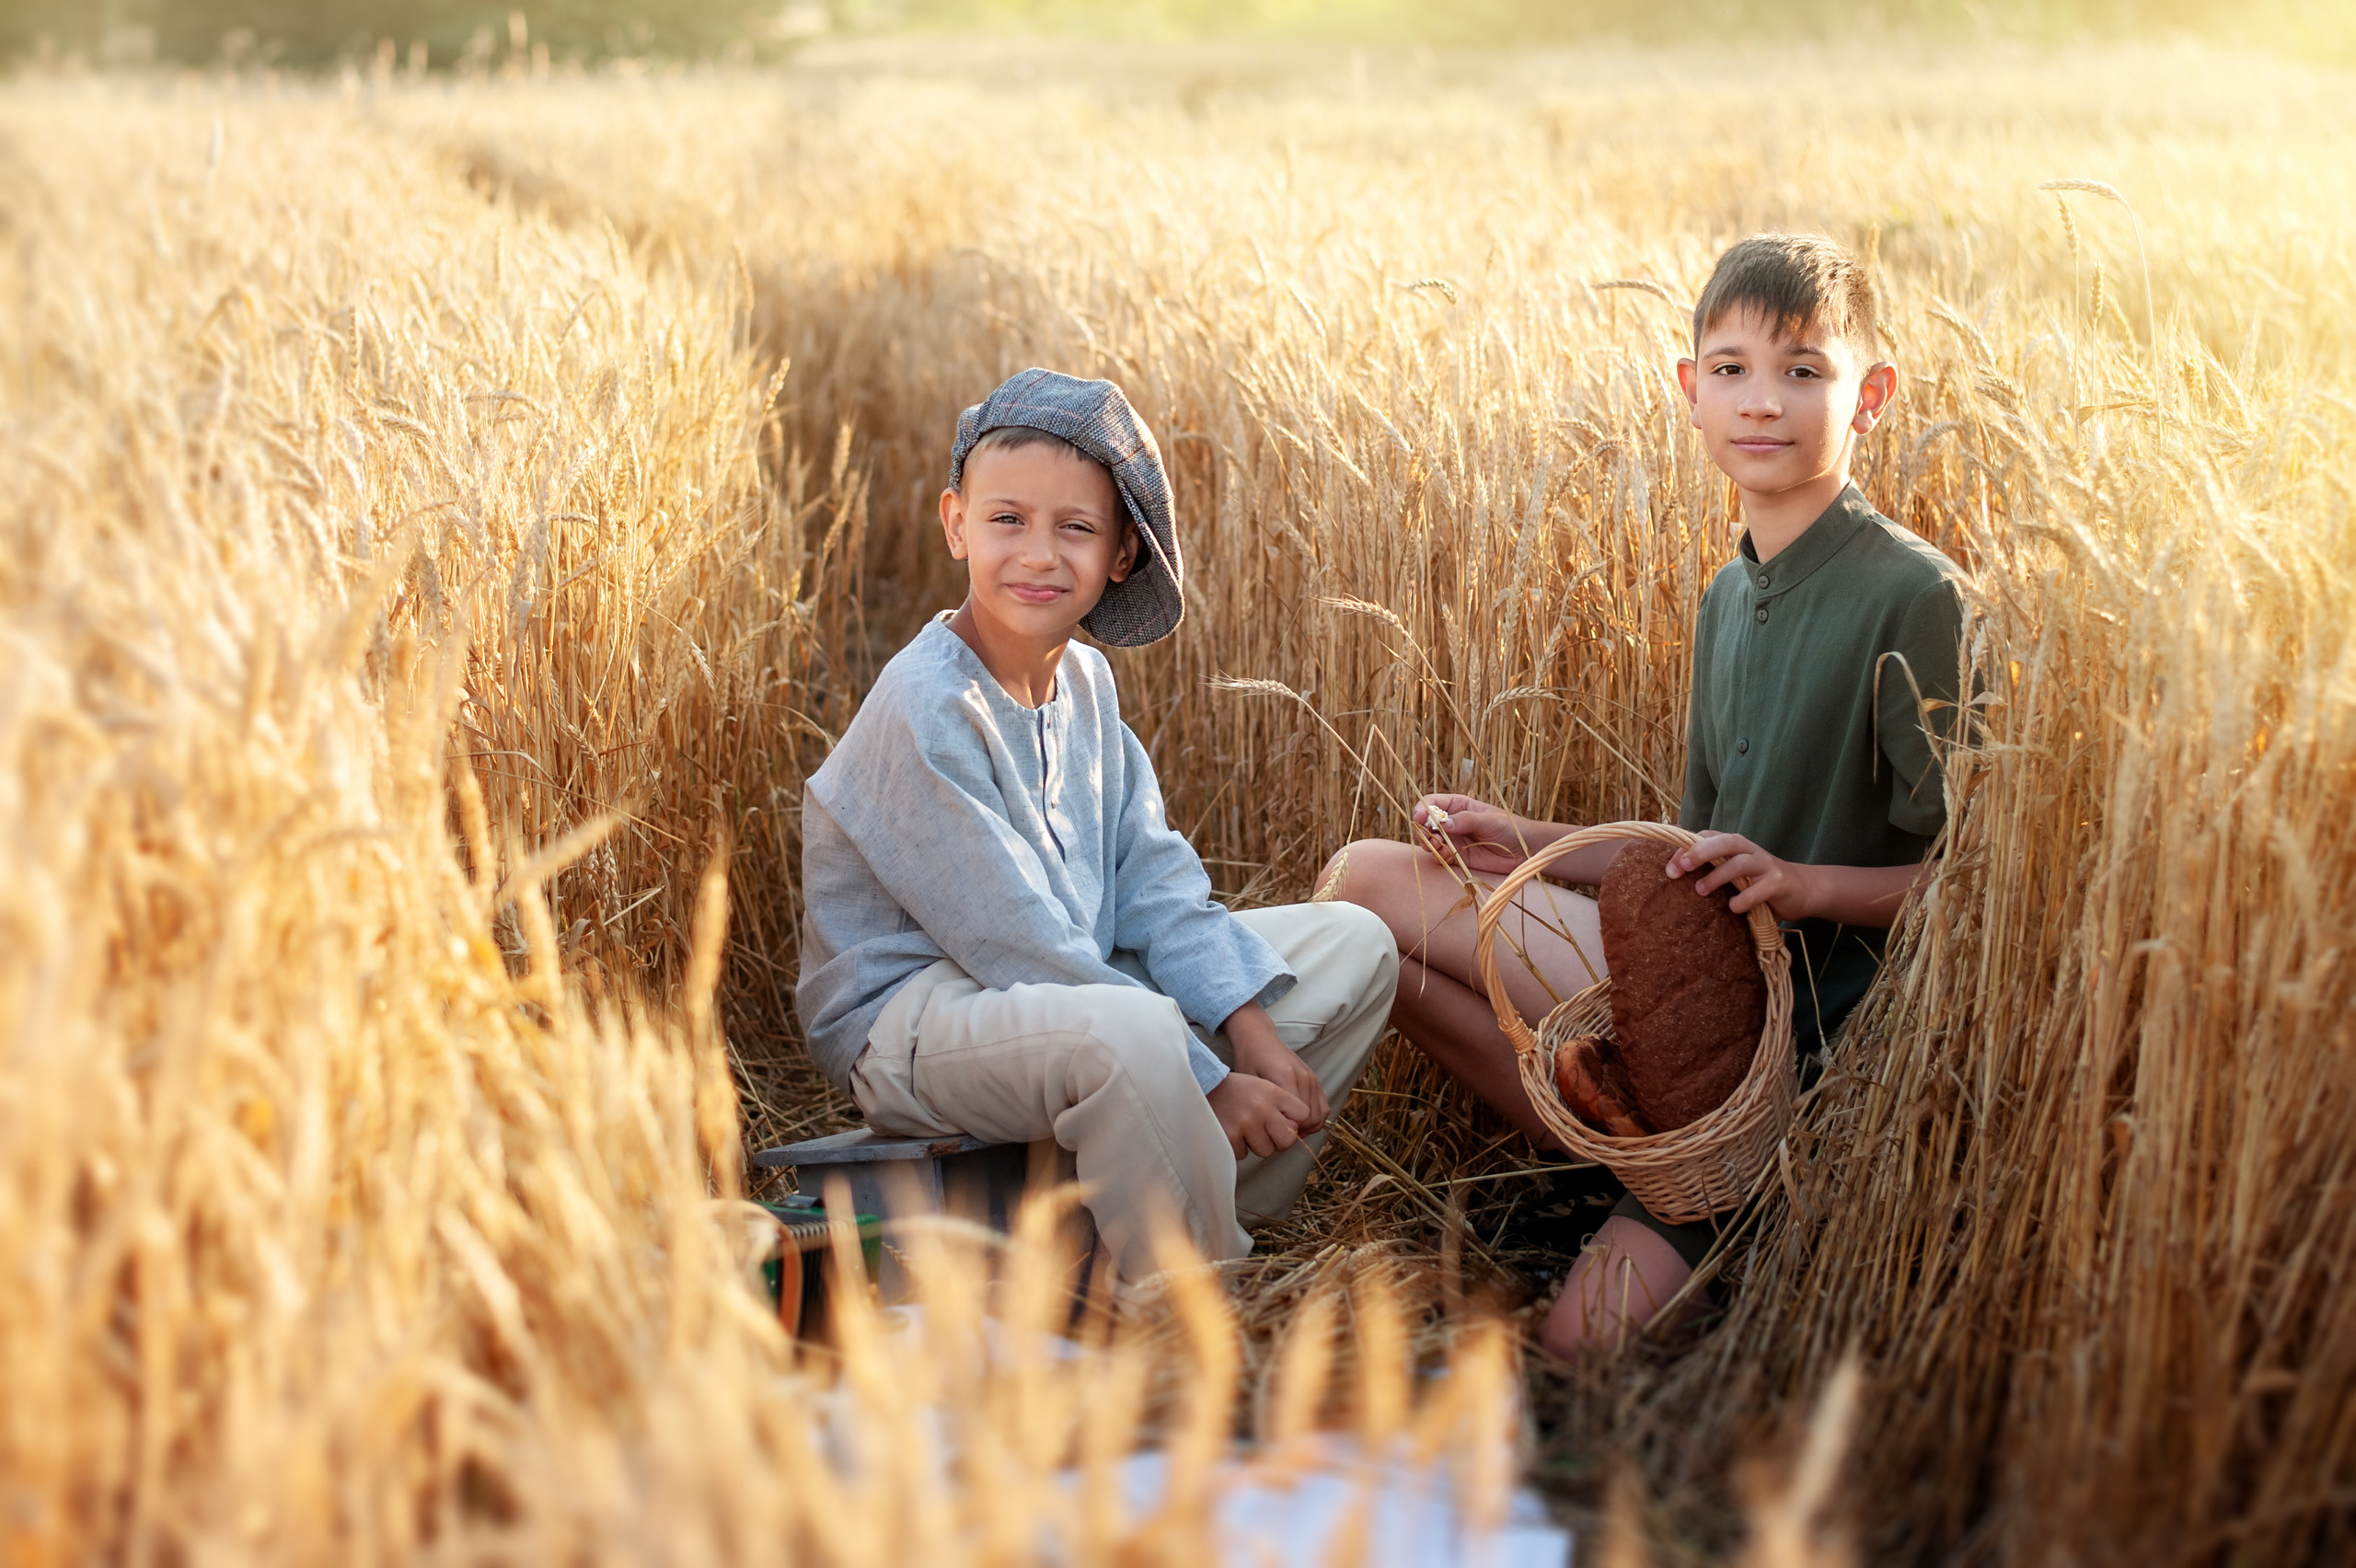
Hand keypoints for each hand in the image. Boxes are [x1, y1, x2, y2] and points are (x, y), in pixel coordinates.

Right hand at [1207, 1072, 1307, 1158]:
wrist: (1201, 1085)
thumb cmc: (1237, 1090)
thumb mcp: (1263, 1086)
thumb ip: (1282, 1105)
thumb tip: (1295, 1131)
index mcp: (1273, 1092)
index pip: (1303, 1114)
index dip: (1293, 1122)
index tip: (1281, 1120)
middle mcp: (1262, 1107)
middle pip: (1288, 1140)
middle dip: (1279, 1141)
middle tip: (1265, 1132)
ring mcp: (1245, 1123)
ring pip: (1266, 1151)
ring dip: (1256, 1144)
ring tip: (1244, 1127)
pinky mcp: (1230, 1137)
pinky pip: (1244, 1154)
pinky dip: (1238, 1146)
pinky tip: (1231, 1130)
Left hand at [1224, 1001, 1326, 1130]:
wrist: (1260, 1040)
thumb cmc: (1250, 1060)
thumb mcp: (1250, 1083)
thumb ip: (1265, 1104)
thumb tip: (1279, 1128)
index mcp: (1286, 1077)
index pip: (1300, 1116)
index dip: (1290, 1130)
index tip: (1275, 1132)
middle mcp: (1303, 1077)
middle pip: (1312, 1118)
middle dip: (1299, 1131)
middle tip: (1281, 1133)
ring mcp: (1312, 1078)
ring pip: (1320, 1115)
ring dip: (1308, 1126)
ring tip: (1290, 1128)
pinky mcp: (1315, 1080)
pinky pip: (1323, 1106)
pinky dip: (1315, 1118)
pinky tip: (1299, 1120)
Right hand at [1410, 793, 1530, 877]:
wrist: (1524, 851)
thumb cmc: (1510, 828)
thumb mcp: (1489, 820)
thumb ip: (1467, 820)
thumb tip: (1444, 823)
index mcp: (1459, 806)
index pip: (1433, 803)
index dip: (1423, 809)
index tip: (1420, 818)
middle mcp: (1452, 822)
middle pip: (1427, 823)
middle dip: (1423, 830)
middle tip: (1431, 837)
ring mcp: (1454, 840)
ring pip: (1430, 841)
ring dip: (1430, 844)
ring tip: (1440, 847)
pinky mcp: (1458, 857)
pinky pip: (1441, 856)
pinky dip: (1439, 857)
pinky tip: (1448, 856)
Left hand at [1665, 832, 1817, 919]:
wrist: (1804, 889)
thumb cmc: (1759, 882)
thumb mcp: (1734, 872)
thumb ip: (1713, 868)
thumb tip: (1674, 872)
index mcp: (1735, 845)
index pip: (1707, 837)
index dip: (1686, 848)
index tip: (1670, 868)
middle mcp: (1749, 850)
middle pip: (1725, 842)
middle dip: (1700, 852)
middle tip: (1681, 868)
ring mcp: (1766, 864)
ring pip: (1740, 862)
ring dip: (1718, 876)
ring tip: (1700, 890)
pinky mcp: (1779, 882)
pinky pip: (1759, 889)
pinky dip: (1744, 899)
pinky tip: (1733, 908)